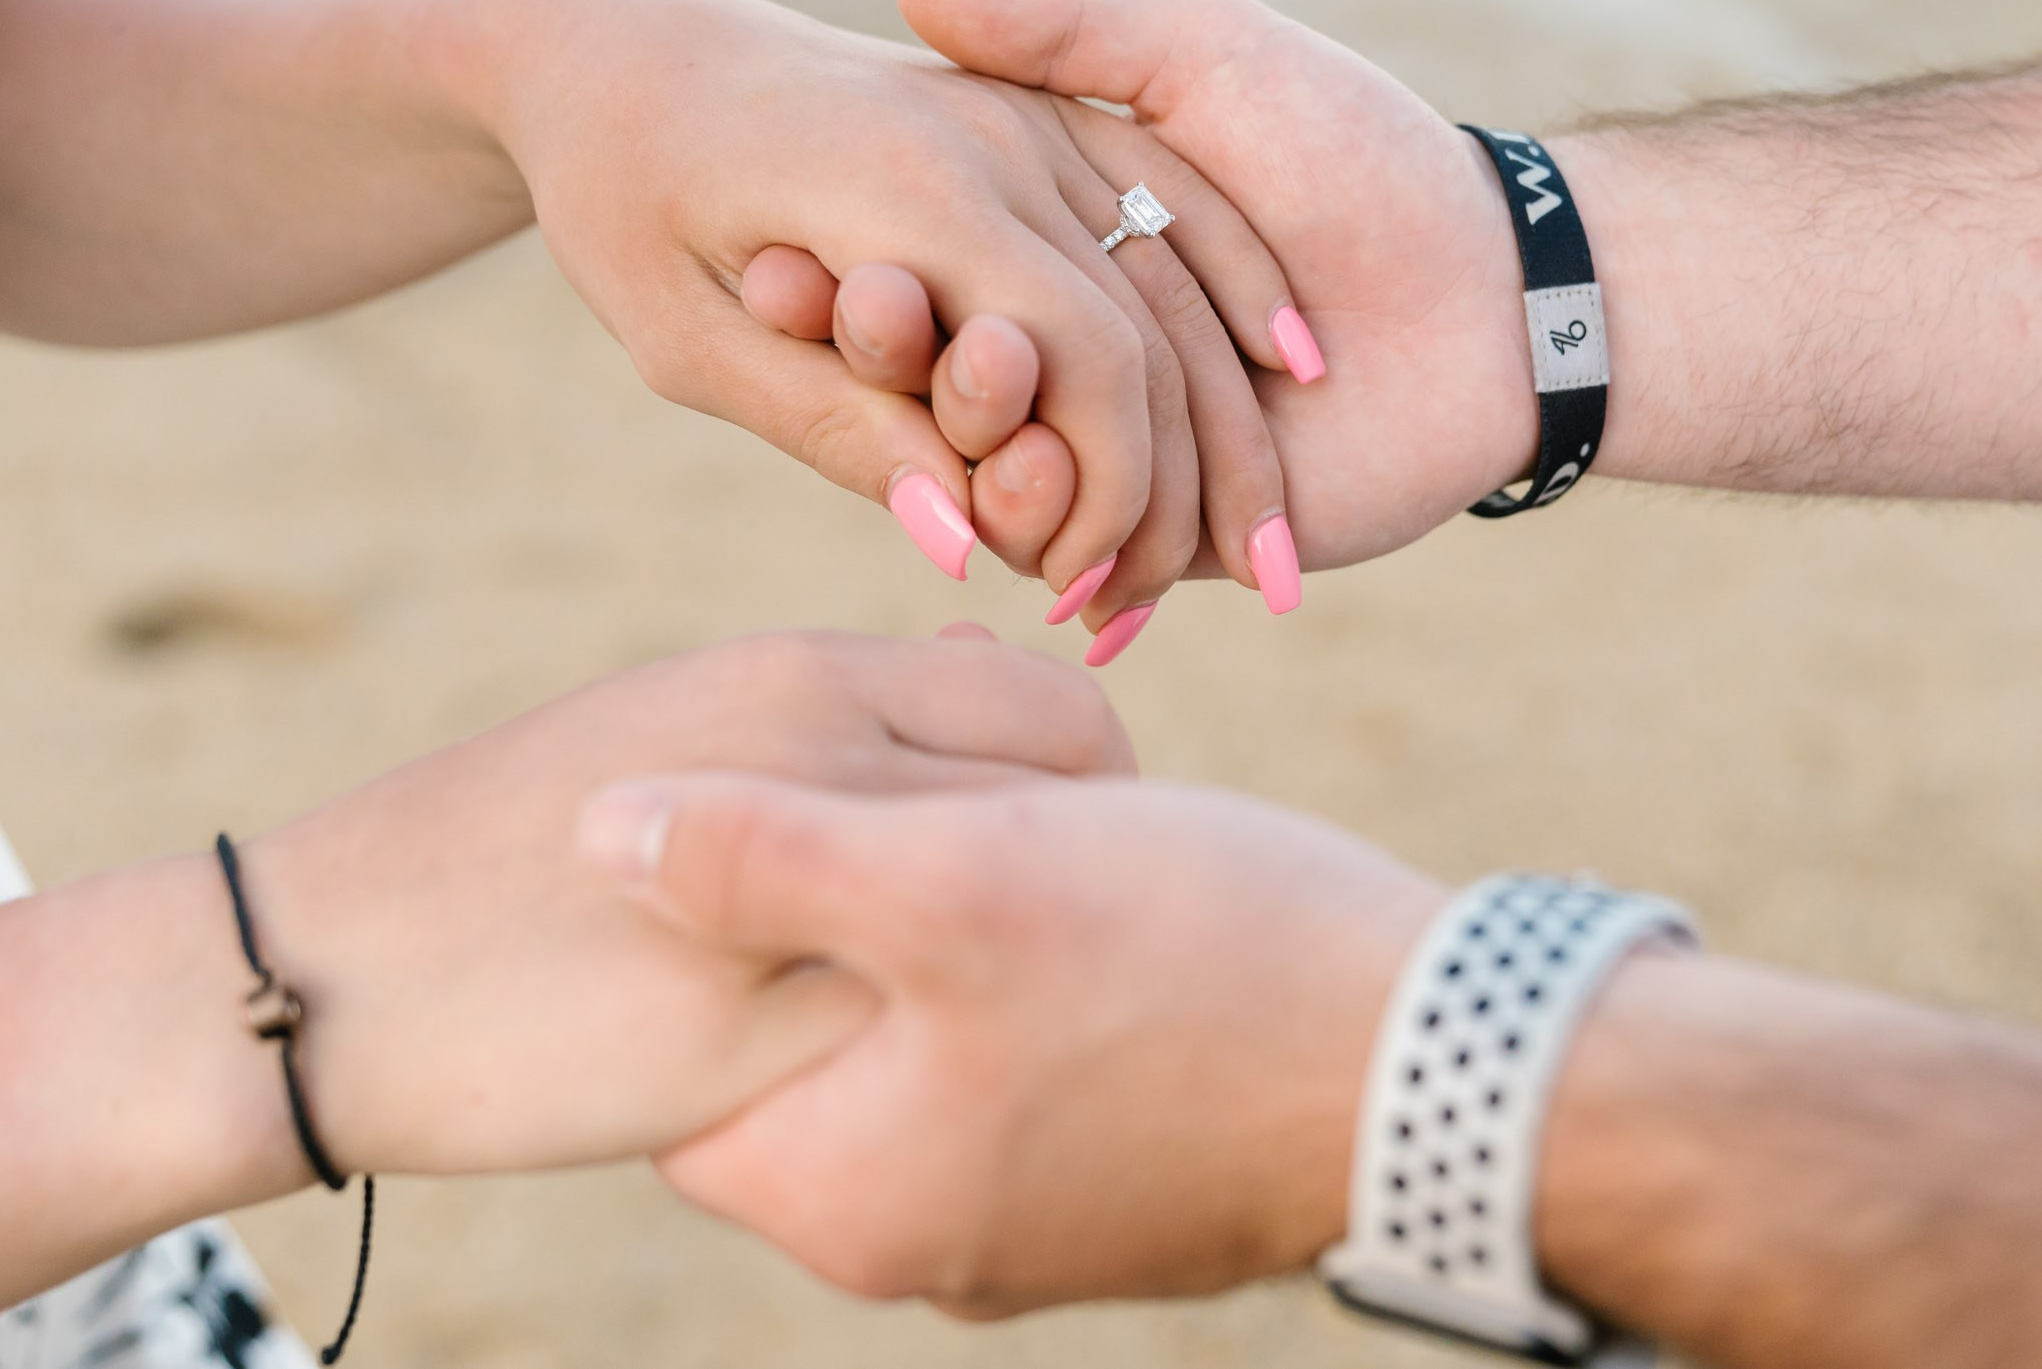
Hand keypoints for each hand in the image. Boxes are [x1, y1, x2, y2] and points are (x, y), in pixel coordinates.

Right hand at [239, 630, 1132, 1176]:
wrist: (331, 969)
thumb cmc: (508, 843)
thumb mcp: (684, 725)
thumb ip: (846, 710)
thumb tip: (984, 670)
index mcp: (804, 677)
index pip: (1054, 704)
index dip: (1092, 779)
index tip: (1073, 841)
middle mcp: (827, 766)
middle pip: (1074, 807)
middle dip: (1098, 869)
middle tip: (1060, 935)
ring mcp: (805, 905)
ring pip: (1015, 925)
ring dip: (1033, 962)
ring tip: (996, 1008)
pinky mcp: (766, 1049)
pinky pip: (925, 1049)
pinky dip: (947, 1059)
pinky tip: (911, 1083)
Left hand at [478, 0, 1299, 620]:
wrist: (617, 48)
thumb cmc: (625, 205)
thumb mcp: (691, 340)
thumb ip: (835, 430)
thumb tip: (960, 543)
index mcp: (917, 187)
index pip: (1089, 360)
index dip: (1111, 493)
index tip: (1083, 592)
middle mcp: (1000, 131)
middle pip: (1152, 327)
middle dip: (1182, 479)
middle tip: (1175, 597)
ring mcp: (1031, 104)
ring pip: (1178, 271)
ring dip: (1226, 408)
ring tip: (1257, 541)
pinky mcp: (1041, 101)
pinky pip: (1170, 200)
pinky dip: (1234, 290)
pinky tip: (1290, 368)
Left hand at [584, 772, 1443, 1313]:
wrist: (1448, 1067)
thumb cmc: (1194, 960)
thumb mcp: (953, 876)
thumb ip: (756, 857)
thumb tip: (593, 834)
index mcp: (847, 1192)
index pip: (689, 1059)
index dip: (713, 917)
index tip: (777, 812)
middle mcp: (919, 1246)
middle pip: (808, 1046)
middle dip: (843, 910)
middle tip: (908, 794)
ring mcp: (1025, 1233)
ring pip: (919, 1049)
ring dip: (945, 936)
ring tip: (1010, 826)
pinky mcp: (1114, 1196)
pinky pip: (1015, 1075)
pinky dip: (1027, 984)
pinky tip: (1091, 892)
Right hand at [885, 0, 1541, 570]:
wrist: (1497, 293)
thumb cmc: (1360, 154)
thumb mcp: (1207, 56)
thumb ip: (1067, 26)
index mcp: (1073, 244)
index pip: (933, 274)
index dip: (858, 278)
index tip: (769, 259)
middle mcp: (1087, 350)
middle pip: (949, 382)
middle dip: (885, 371)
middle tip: (825, 339)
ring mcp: (1133, 448)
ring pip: (1004, 476)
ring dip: (957, 460)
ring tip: (923, 439)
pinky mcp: (1182, 535)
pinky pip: (1095, 554)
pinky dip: (1050, 540)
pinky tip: (999, 528)